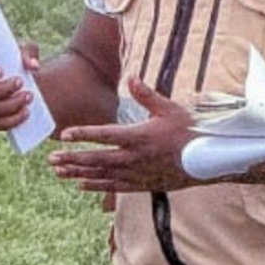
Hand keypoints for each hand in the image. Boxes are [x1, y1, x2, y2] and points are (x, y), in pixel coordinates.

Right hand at [0, 43, 43, 132]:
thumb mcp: (21, 54)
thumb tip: (33, 65)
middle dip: (1, 89)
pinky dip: (10, 120)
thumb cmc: (14, 65)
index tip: (0, 71)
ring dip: (10, 105)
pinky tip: (25, 113)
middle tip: (21, 82)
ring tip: (28, 96)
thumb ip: (27, 53)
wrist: (19, 87)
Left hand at [49, 74, 197, 196]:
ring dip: (79, 173)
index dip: (83, 134)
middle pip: (97, 159)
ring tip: (58, 172)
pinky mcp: (144, 184)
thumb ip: (147, 96)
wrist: (212, 162)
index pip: (105, 135)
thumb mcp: (171, 109)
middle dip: (73, 159)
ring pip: (103, 175)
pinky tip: (80, 184)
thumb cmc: (191, 131)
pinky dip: (97, 185)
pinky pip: (116, 187)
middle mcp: (136, 158)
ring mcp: (139, 173)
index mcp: (140, 136)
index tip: (63, 134)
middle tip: (51, 159)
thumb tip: (131, 78)